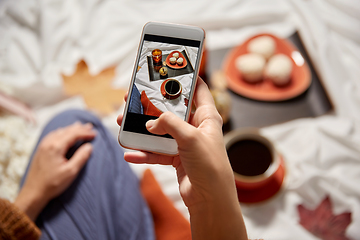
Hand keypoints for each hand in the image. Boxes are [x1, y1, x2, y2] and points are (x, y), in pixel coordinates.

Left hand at [14, 122, 95, 220]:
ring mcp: (43, 145)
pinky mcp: (41, 149)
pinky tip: (65, 133)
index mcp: (56, 147)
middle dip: (80, 128)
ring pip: (60, 131)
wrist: (34, 192)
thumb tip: (89, 146)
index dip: (86, 133)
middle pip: (67, 130)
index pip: (74, 134)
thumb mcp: (71, 172)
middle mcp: (48, 143)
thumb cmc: (52, 184)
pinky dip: (63, 132)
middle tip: (90, 127)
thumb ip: (81, 157)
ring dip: (71, 129)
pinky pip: (54, 135)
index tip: (95, 134)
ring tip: (80, 126)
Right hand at [118, 78, 246, 238]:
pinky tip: (130, 152)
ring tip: (124, 124)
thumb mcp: (190, 138)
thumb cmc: (210, 166)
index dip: (186, 78)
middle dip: (153, 106)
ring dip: (142, 130)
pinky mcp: (177, 158)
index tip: (169, 70)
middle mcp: (196, 128)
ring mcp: (185, 143)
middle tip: (135, 98)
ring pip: (160, 131)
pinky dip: (143, 152)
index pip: (198, 89)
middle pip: (172, 111)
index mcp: (206, 117)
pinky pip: (156, 152)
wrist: (210, 200)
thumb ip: (169, 124)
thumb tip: (150, 123)